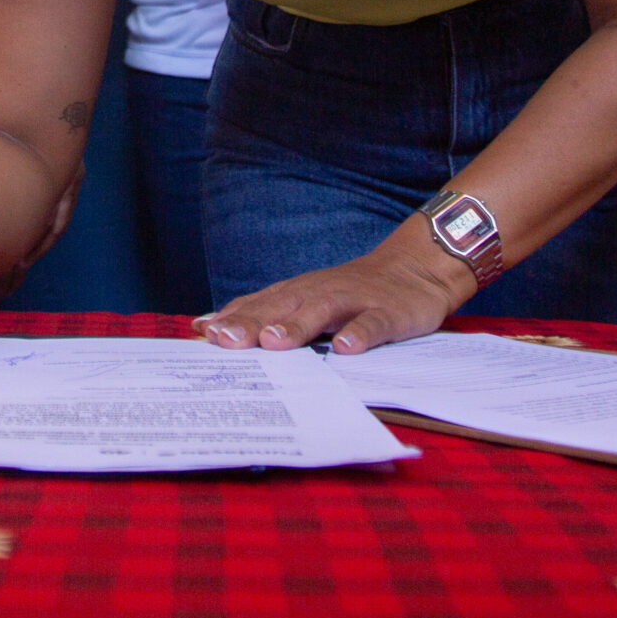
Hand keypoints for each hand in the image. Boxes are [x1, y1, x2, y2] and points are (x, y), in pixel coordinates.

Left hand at [192, 226, 474, 355]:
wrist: (415, 268)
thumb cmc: (352, 292)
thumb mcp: (309, 300)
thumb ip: (268, 313)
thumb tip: (211, 329)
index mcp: (298, 293)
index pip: (259, 304)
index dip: (231, 318)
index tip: (202, 333)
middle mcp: (320, 292)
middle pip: (281, 307)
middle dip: (251, 323)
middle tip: (224, 340)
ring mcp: (354, 300)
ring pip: (321, 311)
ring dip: (296, 326)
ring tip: (274, 342)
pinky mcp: (387, 312)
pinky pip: (372, 323)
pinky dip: (359, 334)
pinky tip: (345, 349)